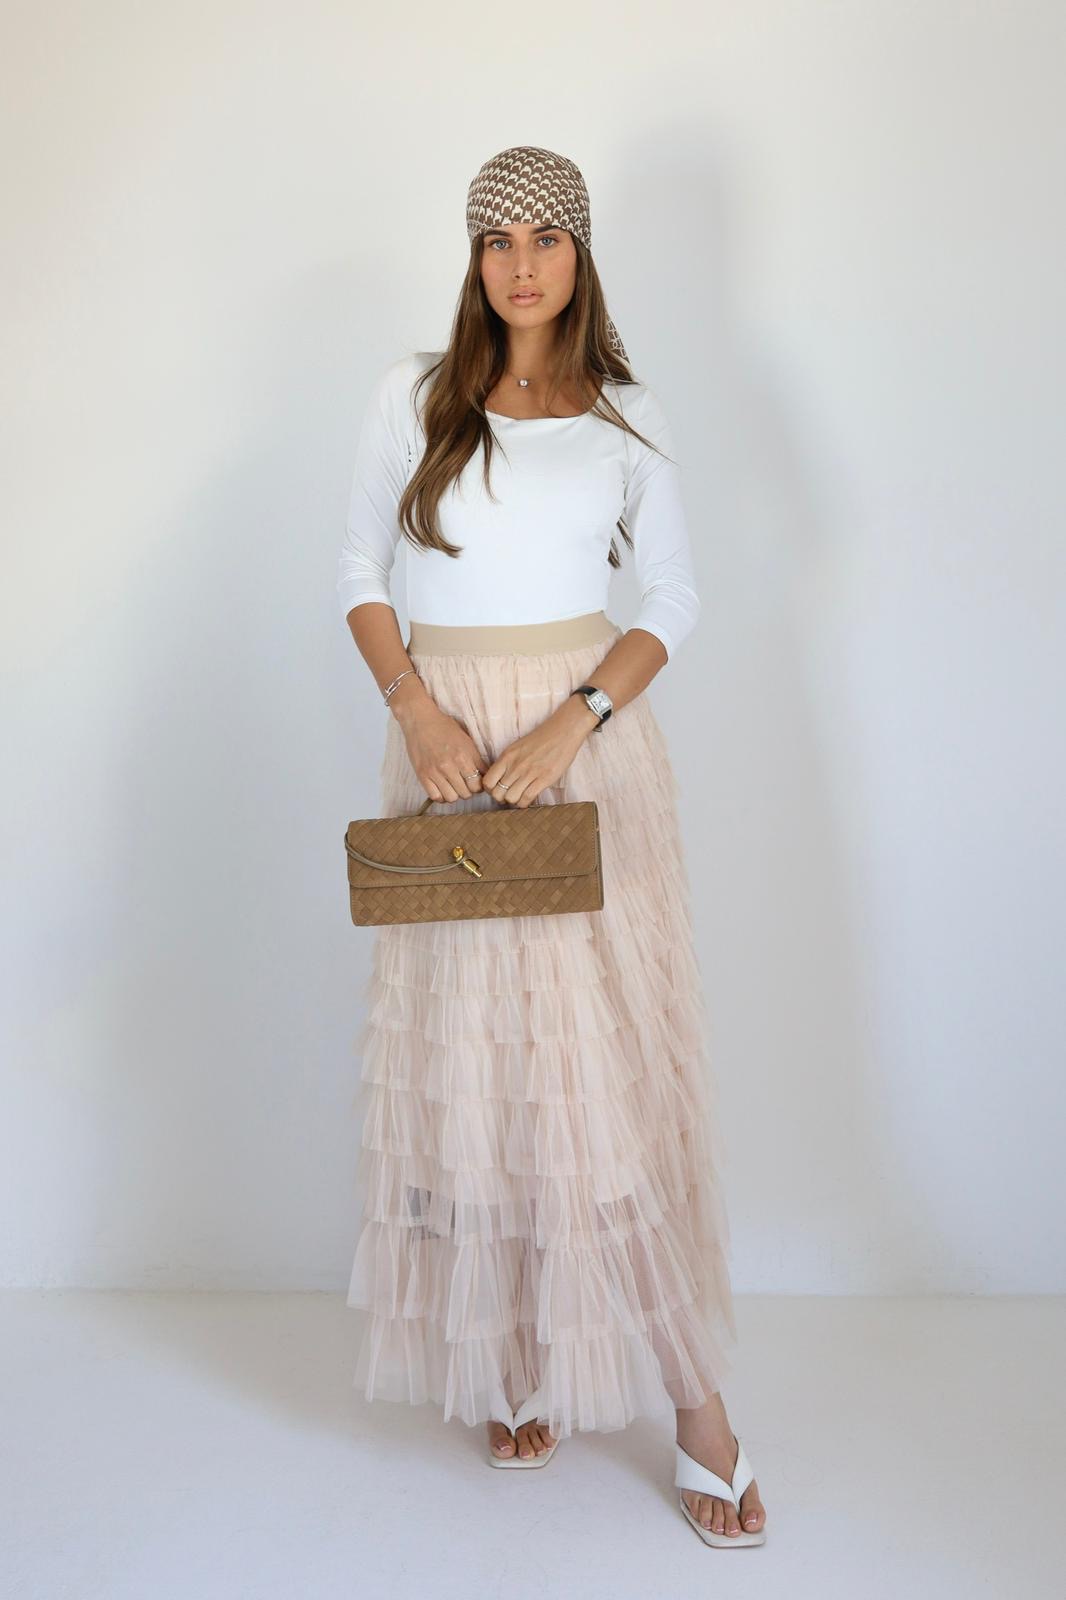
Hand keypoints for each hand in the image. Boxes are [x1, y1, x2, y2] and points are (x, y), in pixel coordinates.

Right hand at [395, 700, 489, 801]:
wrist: (420, 720)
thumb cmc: (444, 727)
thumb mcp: (466, 740)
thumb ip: (476, 759)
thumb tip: (484, 775)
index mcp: (465, 756)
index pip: (479, 783)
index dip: (479, 785)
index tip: (476, 782)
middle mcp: (451, 765)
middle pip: (467, 793)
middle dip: (468, 790)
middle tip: (464, 784)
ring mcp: (435, 771)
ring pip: (452, 798)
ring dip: (455, 794)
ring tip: (453, 786)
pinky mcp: (423, 775)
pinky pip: (436, 796)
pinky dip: (441, 796)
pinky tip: (442, 788)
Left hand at [482, 696, 600, 806]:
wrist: (563, 732)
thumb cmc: (540, 740)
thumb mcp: (517, 747)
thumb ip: (507, 762)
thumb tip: (498, 779)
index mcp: (507, 757)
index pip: (487, 782)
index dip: (491, 790)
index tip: (498, 789)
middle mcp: (515, 765)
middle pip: (498, 793)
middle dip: (502, 798)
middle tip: (509, 795)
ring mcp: (530, 773)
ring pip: (511, 798)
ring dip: (514, 801)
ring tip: (520, 796)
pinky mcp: (544, 779)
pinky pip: (527, 799)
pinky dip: (525, 803)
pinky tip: (529, 797)